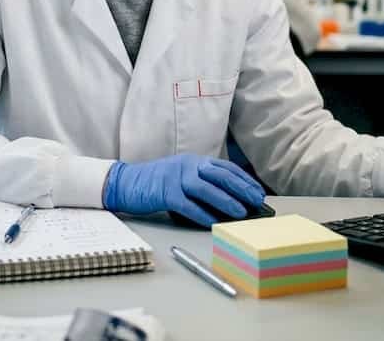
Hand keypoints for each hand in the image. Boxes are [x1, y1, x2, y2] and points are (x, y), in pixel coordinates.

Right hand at [103, 154, 265, 226]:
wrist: (125, 182)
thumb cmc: (156, 183)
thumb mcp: (182, 176)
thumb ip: (202, 184)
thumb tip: (230, 201)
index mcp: (194, 161)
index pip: (225, 168)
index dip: (244, 180)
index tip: (258, 192)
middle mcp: (187, 166)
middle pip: (220, 175)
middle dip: (241, 188)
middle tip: (257, 201)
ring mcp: (175, 178)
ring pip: (206, 189)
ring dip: (226, 200)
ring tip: (241, 212)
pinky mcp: (164, 193)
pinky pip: (187, 205)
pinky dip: (202, 214)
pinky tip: (213, 222)